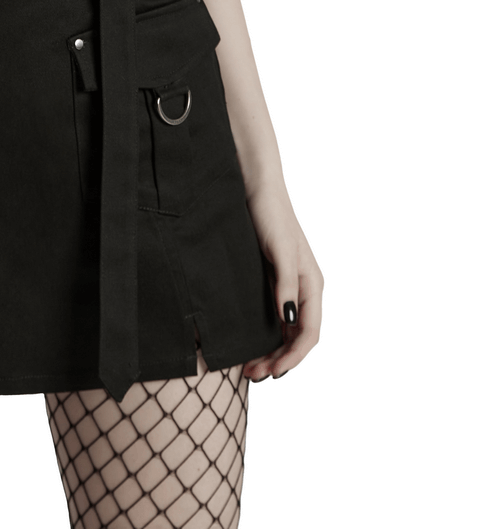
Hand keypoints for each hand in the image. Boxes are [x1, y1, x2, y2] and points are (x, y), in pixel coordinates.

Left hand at [241, 184, 322, 381]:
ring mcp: (287, 286)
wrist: (255, 187)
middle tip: (253, 375)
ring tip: (249, 367)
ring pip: (284, 330)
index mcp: (312, 284)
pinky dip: (264, 335)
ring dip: (271, 351)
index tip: (273, 373)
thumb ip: (285, 284)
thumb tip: (288, 318)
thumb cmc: (271, 215)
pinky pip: (272, 317)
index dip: (294, 357)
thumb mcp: (281, 251)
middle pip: (297, 337)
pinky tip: (249, 343)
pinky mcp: (271, 280)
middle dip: (279, 360)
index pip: (309, 333)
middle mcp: (303, 289)